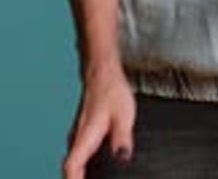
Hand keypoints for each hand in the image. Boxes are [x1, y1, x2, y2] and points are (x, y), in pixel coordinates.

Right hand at [63, 61, 135, 178]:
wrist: (103, 72)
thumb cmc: (111, 89)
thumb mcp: (123, 114)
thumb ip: (122, 138)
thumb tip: (122, 159)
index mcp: (84, 137)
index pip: (70, 167)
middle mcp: (76, 138)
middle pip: (71, 169)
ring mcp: (78, 136)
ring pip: (75, 161)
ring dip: (82, 172)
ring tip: (99, 178)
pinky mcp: (82, 133)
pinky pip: (79, 154)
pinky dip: (85, 164)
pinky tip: (98, 167)